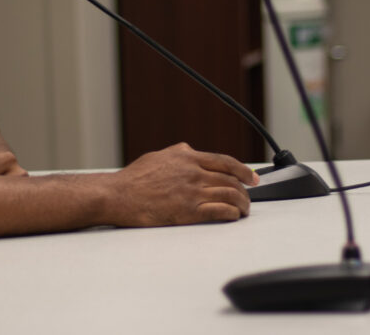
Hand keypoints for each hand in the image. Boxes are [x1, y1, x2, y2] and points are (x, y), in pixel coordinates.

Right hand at [107, 142, 257, 226]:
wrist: (117, 195)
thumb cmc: (133, 179)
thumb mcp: (159, 156)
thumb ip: (178, 154)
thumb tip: (189, 151)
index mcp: (187, 157)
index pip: (225, 161)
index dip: (243, 170)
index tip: (252, 178)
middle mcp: (193, 173)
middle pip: (231, 180)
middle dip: (245, 191)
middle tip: (249, 198)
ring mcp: (191, 192)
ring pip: (229, 195)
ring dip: (241, 204)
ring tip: (243, 210)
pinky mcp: (187, 212)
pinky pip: (219, 212)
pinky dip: (231, 214)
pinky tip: (233, 217)